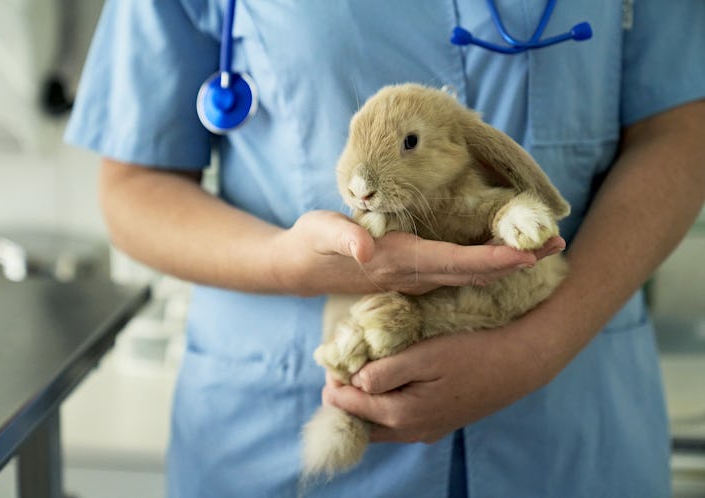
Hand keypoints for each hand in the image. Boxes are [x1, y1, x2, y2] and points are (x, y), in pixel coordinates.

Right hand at [271, 210, 564, 295]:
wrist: (302, 268)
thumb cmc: (313, 244)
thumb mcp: (321, 232)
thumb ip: (342, 236)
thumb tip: (366, 246)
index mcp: (400, 261)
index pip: (455, 263)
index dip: (493, 261)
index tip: (528, 255)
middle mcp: (415, 273)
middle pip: (475, 271)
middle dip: (517, 261)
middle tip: (559, 245)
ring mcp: (416, 276)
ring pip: (471, 273)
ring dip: (508, 263)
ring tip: (544, 248)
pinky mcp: (414, 272)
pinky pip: (459, 271)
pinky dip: (488, 262)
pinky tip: (505, 252)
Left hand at [322, 323, 547, 443]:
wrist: (517, 364)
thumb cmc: (471, 352)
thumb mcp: (425, 354)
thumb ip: (386, 371)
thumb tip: (355, 381)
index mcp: (402, 414)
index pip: (348, 404)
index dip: (334, 381)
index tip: (331, 357)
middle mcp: (410, 431)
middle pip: (358, 423)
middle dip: (344, 396)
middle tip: (341, 366)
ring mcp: (424, 431)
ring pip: (377, 426)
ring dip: (362, 404)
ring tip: (360, 373)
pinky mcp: (436, 425)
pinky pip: (397, 424)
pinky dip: (382, 408)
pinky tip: (386, 384)